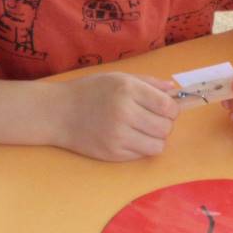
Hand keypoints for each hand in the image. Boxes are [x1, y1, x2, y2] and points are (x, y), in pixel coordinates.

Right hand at [57, 73, 180, 161]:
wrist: (57, 113)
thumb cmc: (90, 91)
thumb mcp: (118, 77)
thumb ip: (149, 83)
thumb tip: (175, 90)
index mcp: (128, 90)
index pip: (168, 106)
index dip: (172, 110)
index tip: (164, 109)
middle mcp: (124, 112)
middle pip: (165, 128)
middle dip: (164, 124)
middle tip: (151, 120)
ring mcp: (118, 136)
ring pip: (158, 146)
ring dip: (155, 139)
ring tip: (142, 130)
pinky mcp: (112, 153)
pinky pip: (141, 155)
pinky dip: (140, 147)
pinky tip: (129, 137)